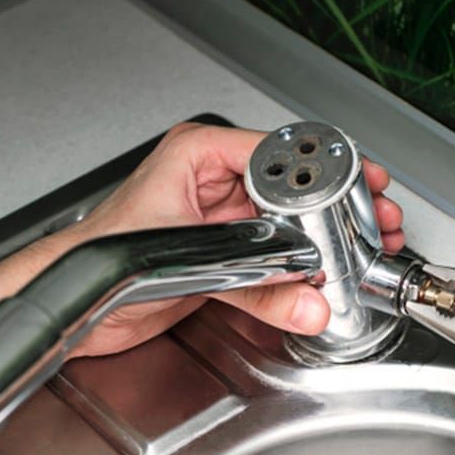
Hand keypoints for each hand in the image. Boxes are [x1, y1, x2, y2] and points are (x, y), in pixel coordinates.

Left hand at [37, 122, 403, 356]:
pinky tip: (327, 269)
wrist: (78, 297)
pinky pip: (273, 253)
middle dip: (336, 203)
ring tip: (363, 242)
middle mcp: (212, 179)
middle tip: (376, 212)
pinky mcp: (224, 251)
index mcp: (198, 154)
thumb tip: (306, 301)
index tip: (361, 182)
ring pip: (287, 219)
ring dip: (325, 234)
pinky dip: (300, 263)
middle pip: (291, 185)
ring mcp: (221, 216)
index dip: (325, 170)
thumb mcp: (187, 264)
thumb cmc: (103, 255)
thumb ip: (254, 288)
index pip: (279, 152)